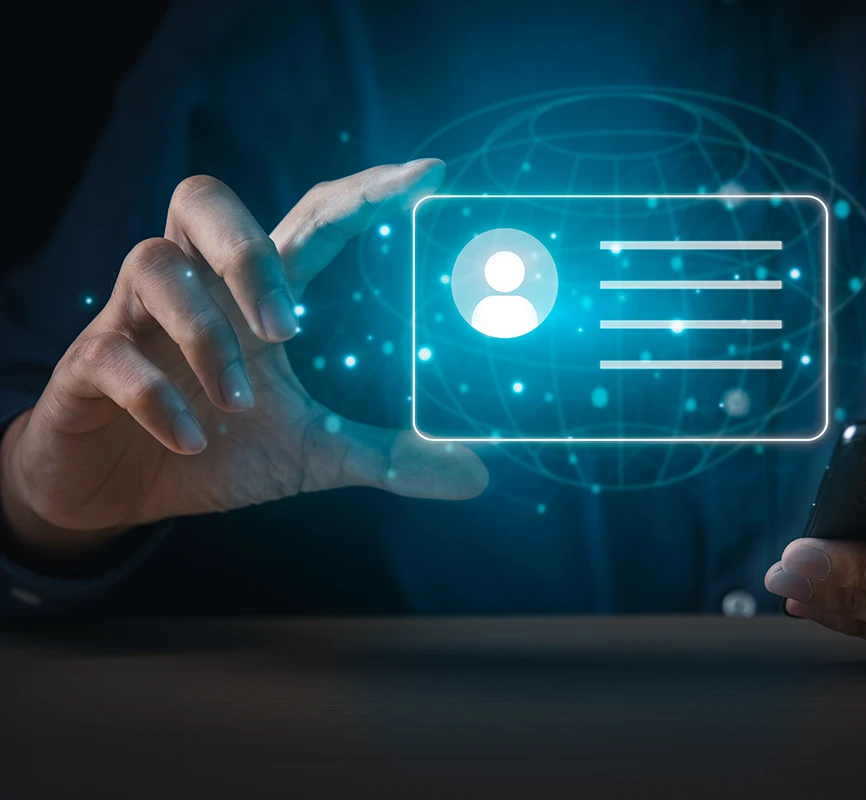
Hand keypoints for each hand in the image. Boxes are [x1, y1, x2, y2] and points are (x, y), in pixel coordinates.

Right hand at [1, 161, 487, 552]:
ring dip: (206, 335)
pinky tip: (191, 441)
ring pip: (153, 265)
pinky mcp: (88, 365)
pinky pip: (112, 356)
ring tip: (241, 403)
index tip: (427, 175)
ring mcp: (132, 318)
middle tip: (290, 327)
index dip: (363, 192)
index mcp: (252, 293)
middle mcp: (193, 286)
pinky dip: (157, 396)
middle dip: (248, 250)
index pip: (309, 218)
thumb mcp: (314, 455)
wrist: (115, 491)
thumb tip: (477, 476)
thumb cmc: (217, 448)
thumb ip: (388, 456)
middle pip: (203, 200)